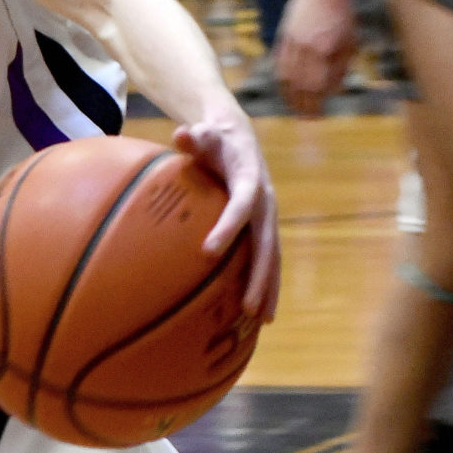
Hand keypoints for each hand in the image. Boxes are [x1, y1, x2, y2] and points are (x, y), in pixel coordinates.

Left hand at [173, 112, 279, 321]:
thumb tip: (180, 133)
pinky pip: (267, 259)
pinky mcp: (263, 227)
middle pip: (265, 243)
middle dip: (259, 275)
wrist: (239, 137)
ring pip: (272, 257)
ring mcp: (267, 217)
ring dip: (269, 288)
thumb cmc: (213, 138)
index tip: (208, 251)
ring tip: (261, 319)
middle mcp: (265, 202)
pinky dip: (266, 283)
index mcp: (250, 179)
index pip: (241, 205)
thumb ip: (192, 136)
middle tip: (248, 306)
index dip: (228, 227)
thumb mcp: (203, 133)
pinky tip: (258, 311)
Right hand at [275, 0, 355, 118]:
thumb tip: (333, 89)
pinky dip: (281, 80)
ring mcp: (293, 43)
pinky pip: (280, 64)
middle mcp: (306, 49)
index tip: (317, 116)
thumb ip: (342, 66)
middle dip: (302, 105)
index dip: (316, 104)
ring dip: (289, 96)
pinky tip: (284, 88)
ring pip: (287, 77)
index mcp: (326, 51)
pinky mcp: (284, 37)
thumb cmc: (342, 14)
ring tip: (292, 108)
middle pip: (300, 85)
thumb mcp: (350, 41)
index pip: (318, 86)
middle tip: (304, 118)